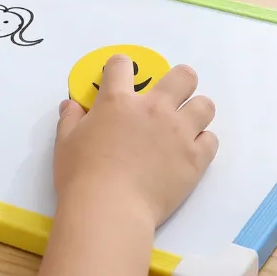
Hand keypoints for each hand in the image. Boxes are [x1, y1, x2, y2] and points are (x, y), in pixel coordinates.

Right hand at [54, 54, 217, 228]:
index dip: (120, 67)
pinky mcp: (195, 159)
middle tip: (170, 98)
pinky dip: (202, 143)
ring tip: (185, 125)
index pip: (122, 64)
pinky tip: (189, 152)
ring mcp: (178, 132)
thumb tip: (70, 104)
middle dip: (179, 81)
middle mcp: (154, 108)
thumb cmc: (81, 176)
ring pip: (205, 105)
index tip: (120, 78)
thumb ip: (70, 119)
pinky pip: (211, 140)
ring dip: (195, 111)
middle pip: (183, 76)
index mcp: (118, 100)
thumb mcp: (65, 142)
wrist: (109, 211)